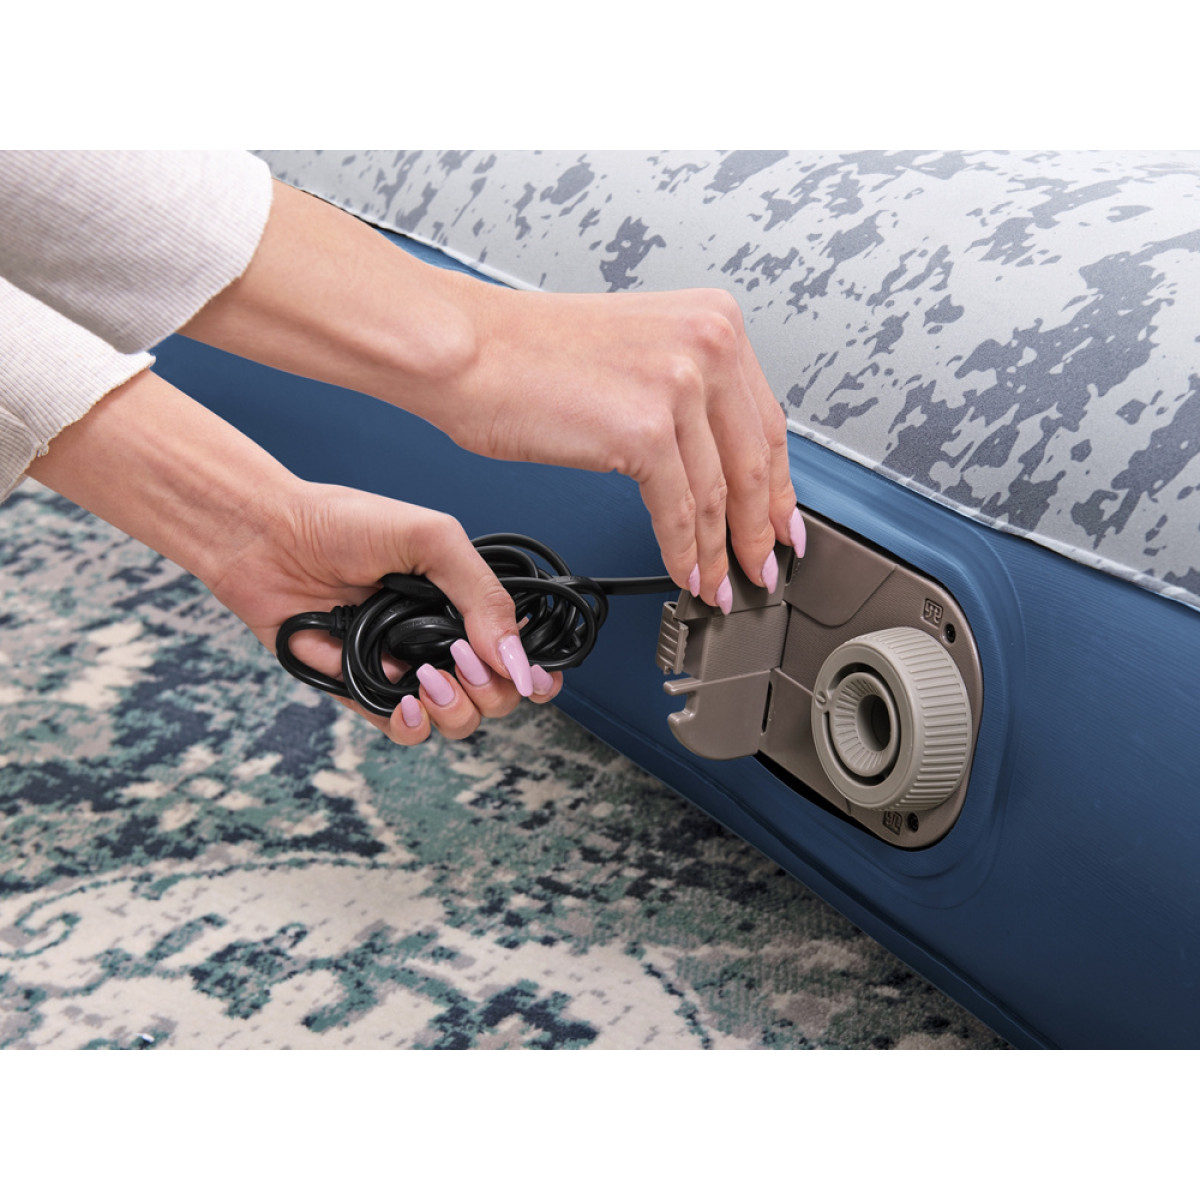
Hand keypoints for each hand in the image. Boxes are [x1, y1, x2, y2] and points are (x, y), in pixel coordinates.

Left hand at [207, 482, 563, 743]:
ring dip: (456, 710)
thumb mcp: (432, 541)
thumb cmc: (346, 523)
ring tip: (427, 679)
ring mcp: (405, 668)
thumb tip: (517, 661)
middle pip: (497, 695)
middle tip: (460, 662)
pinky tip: (407, 702)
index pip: (519, 652)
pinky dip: (414, 726)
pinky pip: (404, 731)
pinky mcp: (363, 690)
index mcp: (465, 602)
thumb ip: (483, 597)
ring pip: (458, 721)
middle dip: (491, 690)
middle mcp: (441, 639)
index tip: (534, 679)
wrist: (267, 537)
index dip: (535, 674)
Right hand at [434, 283, 803, 607]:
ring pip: (719, 494)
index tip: (782, 522)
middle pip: (755, 462)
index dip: (778, 486)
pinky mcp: (644, 429)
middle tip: (761, 566)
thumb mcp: (636, 355)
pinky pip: (679, 512)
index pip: (766, 421)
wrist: (466, 350)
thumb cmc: (528, 355)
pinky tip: (685, 574)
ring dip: (720, 553)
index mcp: (713, 320)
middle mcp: (707, 343)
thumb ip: (686, 396)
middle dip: (759, 529)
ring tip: (719, 586)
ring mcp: (679, 384)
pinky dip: (684, 553)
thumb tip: (714, 463)